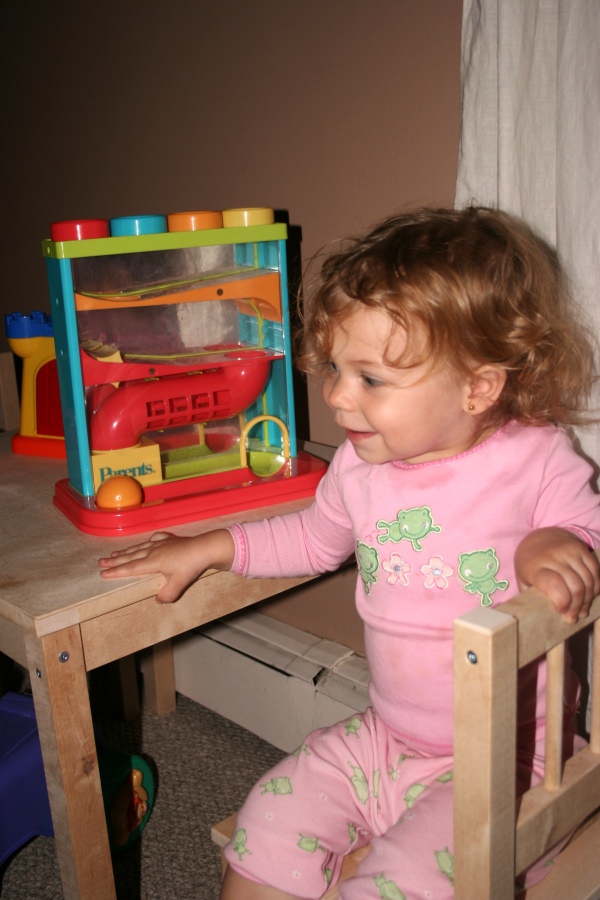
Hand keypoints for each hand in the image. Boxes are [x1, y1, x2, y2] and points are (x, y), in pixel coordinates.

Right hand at [98, 529, 234, 603]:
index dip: (116, 572)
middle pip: (130, 556)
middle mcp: (153, 551)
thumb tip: (157, 600)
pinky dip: (146, 542)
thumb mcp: (179, 584)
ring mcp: (161, 543)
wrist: (205, 548)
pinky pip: (153, 539)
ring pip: (139, 548)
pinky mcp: (169, 539)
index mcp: (153, 562)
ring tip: (114, 554)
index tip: (103, 574)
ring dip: (126, 551)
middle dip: (115, 561)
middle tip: (100, 562)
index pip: (130, 568)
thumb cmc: (191, 566)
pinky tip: (145, 543)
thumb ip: (167, 595)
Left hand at [515, 527, 599, 623]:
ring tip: (581, 611)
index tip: (560, 611)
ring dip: (587, 600)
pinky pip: (595, 572)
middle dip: (577, 607)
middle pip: (575, 586)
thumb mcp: (523, 581)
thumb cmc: (530, 566)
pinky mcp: (581, 549)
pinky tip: (589, 596)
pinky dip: (595, 587)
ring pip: (588, 581)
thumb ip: (531, 598)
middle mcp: (553, 557)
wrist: (539, 539)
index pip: (553, 584)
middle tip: (572, 617)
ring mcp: (569, 551)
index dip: (562, 601)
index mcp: (535, 566)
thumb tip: (542, 620)